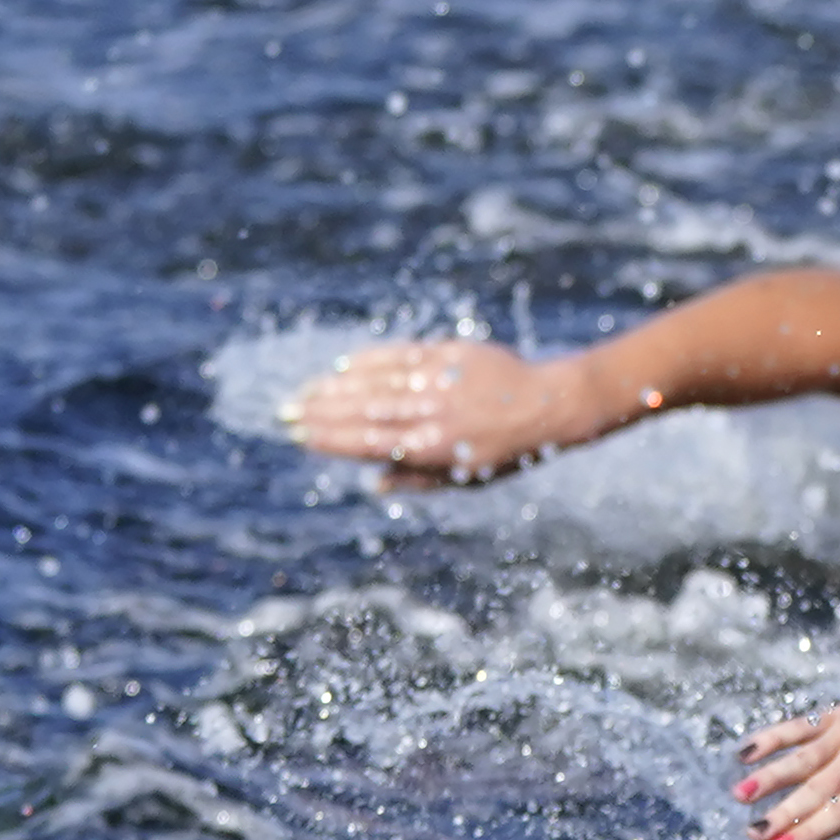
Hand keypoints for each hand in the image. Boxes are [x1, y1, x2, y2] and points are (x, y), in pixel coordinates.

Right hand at [282, 336, 574, 485]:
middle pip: (364, 412)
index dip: (330, 438)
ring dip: (337, 386)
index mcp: (434, 450)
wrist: (552, 405)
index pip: (368, 443)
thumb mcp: (469, 478)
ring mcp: (440, 382)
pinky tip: (345, 363)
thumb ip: (420, 480)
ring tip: (306, 390)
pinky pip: (402, 356)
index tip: (299, 434)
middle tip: (287, 410)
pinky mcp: (451, 356)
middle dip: (321, 411)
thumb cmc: (508, 450)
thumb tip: (375, 484)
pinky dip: (372, 359)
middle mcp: (433, 415)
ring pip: (377, 384)